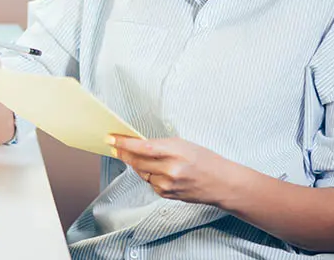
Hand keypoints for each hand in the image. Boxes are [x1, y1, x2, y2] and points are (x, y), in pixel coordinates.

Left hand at [107, 135, 239, 206]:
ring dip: (136, 164)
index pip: (142, 147)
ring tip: (135, 155)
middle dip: (122, 153)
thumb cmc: (205, 160)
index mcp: (175, 152)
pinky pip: (150, 182)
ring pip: (141, 172)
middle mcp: (170, 170)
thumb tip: (138, 145)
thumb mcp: (183, 144)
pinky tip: (154, 169)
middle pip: (137, 161)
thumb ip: (160, 145)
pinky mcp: (167, 194)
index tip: (111, 139)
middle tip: (113, 146)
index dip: (124, 143)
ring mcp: (168, 184)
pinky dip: (148, 174)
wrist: (222, 183)